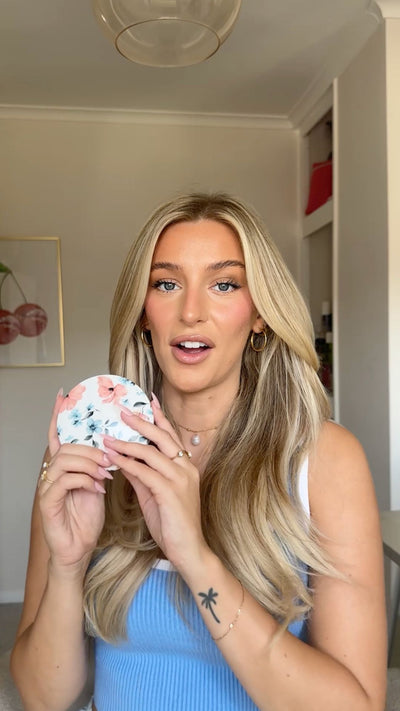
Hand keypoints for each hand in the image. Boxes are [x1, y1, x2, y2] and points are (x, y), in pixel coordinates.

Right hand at [37, 390, 111, 570]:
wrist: (78, 549)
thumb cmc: (87, 518)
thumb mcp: (97, 484)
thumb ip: (99, 464)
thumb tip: (113, 445)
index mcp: (64, 466)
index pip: (59, 435)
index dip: (59, 415)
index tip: (64, 394)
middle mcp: (52, 473)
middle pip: (67, 446)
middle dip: (91, 449)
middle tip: (110, 458)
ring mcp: (47, 487)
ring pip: (66, 460)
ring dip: (90, 463)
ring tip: (105, 474)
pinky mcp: (47, 502)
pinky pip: (64, 480)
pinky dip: (84, 481)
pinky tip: (97, 488)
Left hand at [103, 401, 208, 573]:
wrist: (189, 550)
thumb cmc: (173, 524)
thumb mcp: (154, 494)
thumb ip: (142, 475)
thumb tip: (124, 459)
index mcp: (186, 466)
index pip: (170, 436)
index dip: (159, 417)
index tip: (148, 400)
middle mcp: (186, 468)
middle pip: (162, 437)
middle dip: (141, 422)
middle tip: (122, 411)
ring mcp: (180, 479)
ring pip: (150, 452)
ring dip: (126, 443)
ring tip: (107, 437)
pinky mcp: (170, 492)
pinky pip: (145, 472)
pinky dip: (127, 463)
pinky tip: (113, 458)